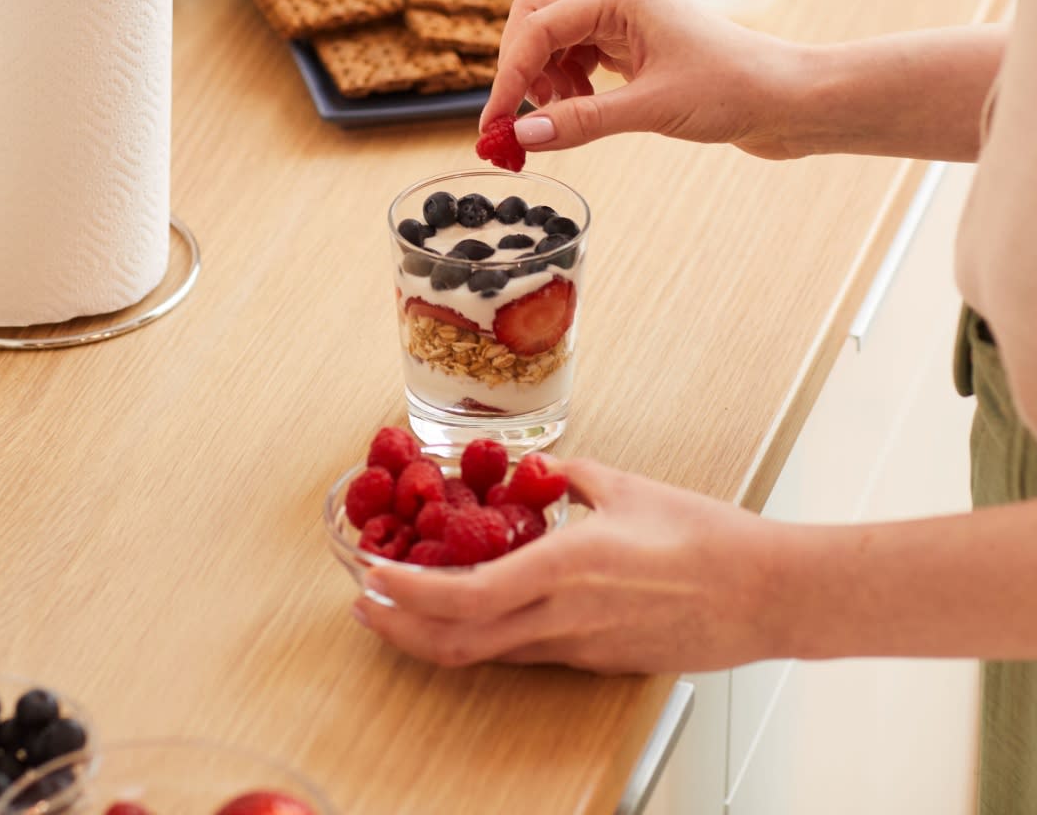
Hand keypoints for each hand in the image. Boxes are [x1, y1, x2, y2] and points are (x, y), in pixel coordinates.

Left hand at [353, 458, 782, 673]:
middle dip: (399, 628)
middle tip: (364, 603)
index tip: (371, 573)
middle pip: (458, 644)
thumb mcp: (625, 486)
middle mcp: (562, 620)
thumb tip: (528, 469)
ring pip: (486, 654)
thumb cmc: (703, 537)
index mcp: (565, 569)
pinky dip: (482, 634)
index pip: (463, 596)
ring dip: (433, 635)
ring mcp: (579, 648)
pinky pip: (524, 651)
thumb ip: (566, 476)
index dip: (407, 591)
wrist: (765, 594)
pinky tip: (473, 608)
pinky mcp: (595, 660)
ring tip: (401, 608)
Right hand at [479, 0, 805, 157]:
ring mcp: (625, 24)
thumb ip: (581, 121)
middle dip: (520, 72)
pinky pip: (578, 61)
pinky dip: (566, 89)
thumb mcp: (651, 109)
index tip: (494, 124)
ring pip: (554, 44)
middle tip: (516, 123)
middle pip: (536, 23)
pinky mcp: (634, 50)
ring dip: (543, 84)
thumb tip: (522, 137)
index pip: (537, 27)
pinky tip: (580, 113)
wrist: (789, 100)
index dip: (508, 77)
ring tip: (559, 121)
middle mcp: (618, 1)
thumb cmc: (737, 89)